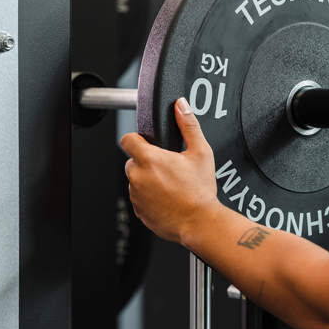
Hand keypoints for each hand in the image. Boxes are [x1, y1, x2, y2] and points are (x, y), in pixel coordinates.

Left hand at [121, 97, 219, 244]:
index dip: (137, 139)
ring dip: (147, 180)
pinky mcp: (138, 211)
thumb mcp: (201, 152)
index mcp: (149, 159)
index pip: (127, 139)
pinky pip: (139, 199)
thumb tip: (181, 106)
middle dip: (146, 162)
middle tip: (167, 168)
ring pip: (136, 181)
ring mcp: (136, 196)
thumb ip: (188, 125)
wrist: (200, 222)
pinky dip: (149, 197)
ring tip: (170, 186)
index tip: (148, 143)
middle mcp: (137, 176)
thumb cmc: (199, 191)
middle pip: (132, 161)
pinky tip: (167, 199)